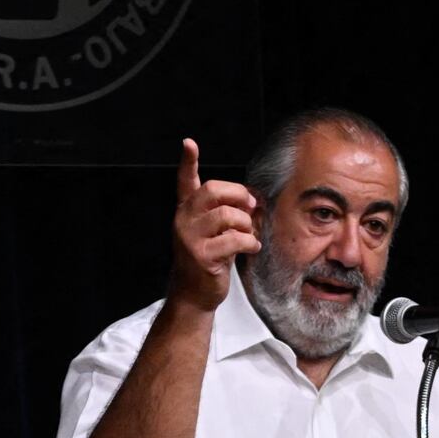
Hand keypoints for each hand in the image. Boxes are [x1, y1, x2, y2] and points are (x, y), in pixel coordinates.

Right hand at [169, 138, 261, 312]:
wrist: (193, 294)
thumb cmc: (208, 259)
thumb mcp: (214, 232)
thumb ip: (228, 212)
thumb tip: (255, 200)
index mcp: (186, 210)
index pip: (185, 181)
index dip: (188, 161)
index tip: (189, 143)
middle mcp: (183, 220)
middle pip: (214, 191)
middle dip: (240, 195)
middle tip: (251, 207)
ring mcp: (189, 237)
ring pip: (228, 215)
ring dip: (246, 224)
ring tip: (249, 234)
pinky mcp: (200, 255)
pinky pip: (235, 239)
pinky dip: (249, 243)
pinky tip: (251, 248)